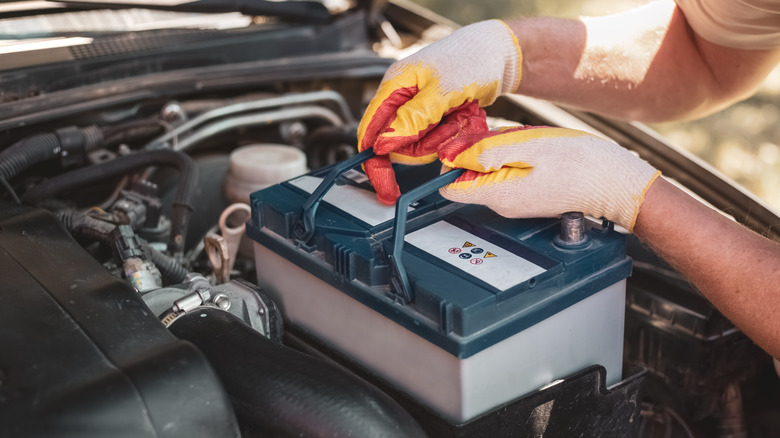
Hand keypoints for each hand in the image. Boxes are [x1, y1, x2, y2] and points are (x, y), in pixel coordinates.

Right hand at [358, 20, 521, 203]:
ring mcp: (419, 110)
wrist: (498, 53)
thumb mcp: (442, 90)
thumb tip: (384, 143)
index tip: (387, 188)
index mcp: (393, 87)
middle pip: (399, 145)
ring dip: (445, 137)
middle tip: (450, 125)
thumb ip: (412, 117)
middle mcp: (402, 100)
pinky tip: (466, 115)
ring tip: (461, 114)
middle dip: (427, 144)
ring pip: (421, 146)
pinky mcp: (435, 117)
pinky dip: (455, 133)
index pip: (370, 132)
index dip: (376, 163)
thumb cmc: (471, 58)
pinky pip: (439, 140)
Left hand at [437, 126, 660, 230]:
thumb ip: (486, 152)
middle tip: (507, 136)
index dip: (451, 161)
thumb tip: (452, 156)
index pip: (450, 186)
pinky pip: (509, 172)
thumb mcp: (528, 147)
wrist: (616, 182)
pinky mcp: (528, 195)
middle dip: (480, 151)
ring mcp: (516, 202)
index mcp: (498, 194)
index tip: (466, 141)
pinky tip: (536, 150)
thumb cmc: (581, 163)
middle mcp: (502, 204)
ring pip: (490, 170)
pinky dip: (516, 156)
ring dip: (501, 151)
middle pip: (470, 175)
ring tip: (528, 143)